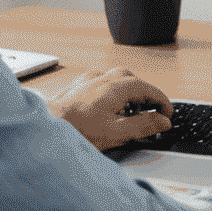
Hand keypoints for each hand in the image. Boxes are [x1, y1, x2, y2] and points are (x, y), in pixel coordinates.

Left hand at [46, 67, 172, 150]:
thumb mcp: (115, 133)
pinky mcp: (77, 85)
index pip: (148, 89)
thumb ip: (142, 126)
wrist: (43, 128)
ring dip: (128, 91)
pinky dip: (111, 91)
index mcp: (117, 86)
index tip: (168, 113)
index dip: (161, 102)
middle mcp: (104, 77)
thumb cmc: (75, 131)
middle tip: (152, 112)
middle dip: (145, 94)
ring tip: (130, 110)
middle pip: (133, 80)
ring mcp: (89, 79)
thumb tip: (162, 121)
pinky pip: (101, 81)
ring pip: (117, 78)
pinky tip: (106, 104)